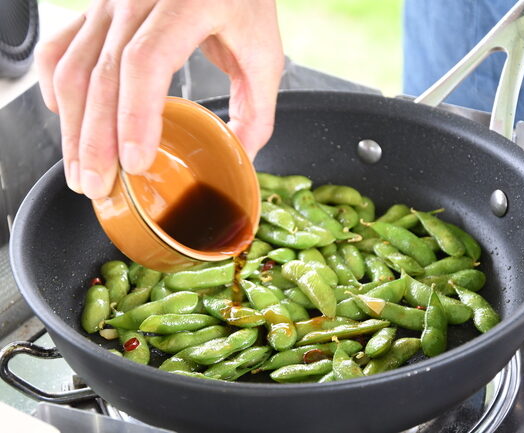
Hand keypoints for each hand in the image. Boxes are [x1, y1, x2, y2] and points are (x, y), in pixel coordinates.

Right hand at [36, 0, 283, 198]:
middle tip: (98, 185)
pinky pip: (61, 48)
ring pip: (73, 66)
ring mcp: (112, 2)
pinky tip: (67, 119)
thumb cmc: (242, 0)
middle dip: (95, 137)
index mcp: (189, 4)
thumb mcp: (264, 53)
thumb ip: (257, 109)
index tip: (134, 161)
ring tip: (82, 170)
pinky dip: (55, 86)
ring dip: (73, 125)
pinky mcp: (98, 11)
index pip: (146, 61)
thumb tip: (240, 159)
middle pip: (102, 72)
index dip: (135, 115)